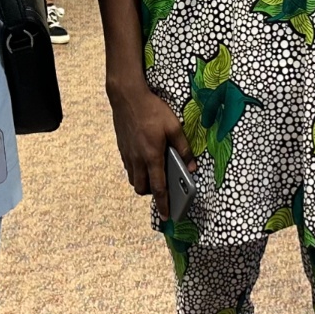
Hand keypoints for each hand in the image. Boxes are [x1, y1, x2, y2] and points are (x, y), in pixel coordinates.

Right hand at [108, 74, 192, 222]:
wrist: (127, 97)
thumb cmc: (152, 110)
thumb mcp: (174, 127)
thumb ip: (184, 148)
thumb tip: (192, 166)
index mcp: (152, 156)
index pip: (158, 187)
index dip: (163, 204)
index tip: (165, 217)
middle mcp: (137, 159)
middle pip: (142, 188)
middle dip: (151, 193)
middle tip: (161, 187)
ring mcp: (127, 154)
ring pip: (133, 179)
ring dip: (143, 182)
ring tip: (153, 174)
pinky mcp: (122, 148)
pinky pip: (128, 167)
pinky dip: (136, 170)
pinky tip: (143, 160)